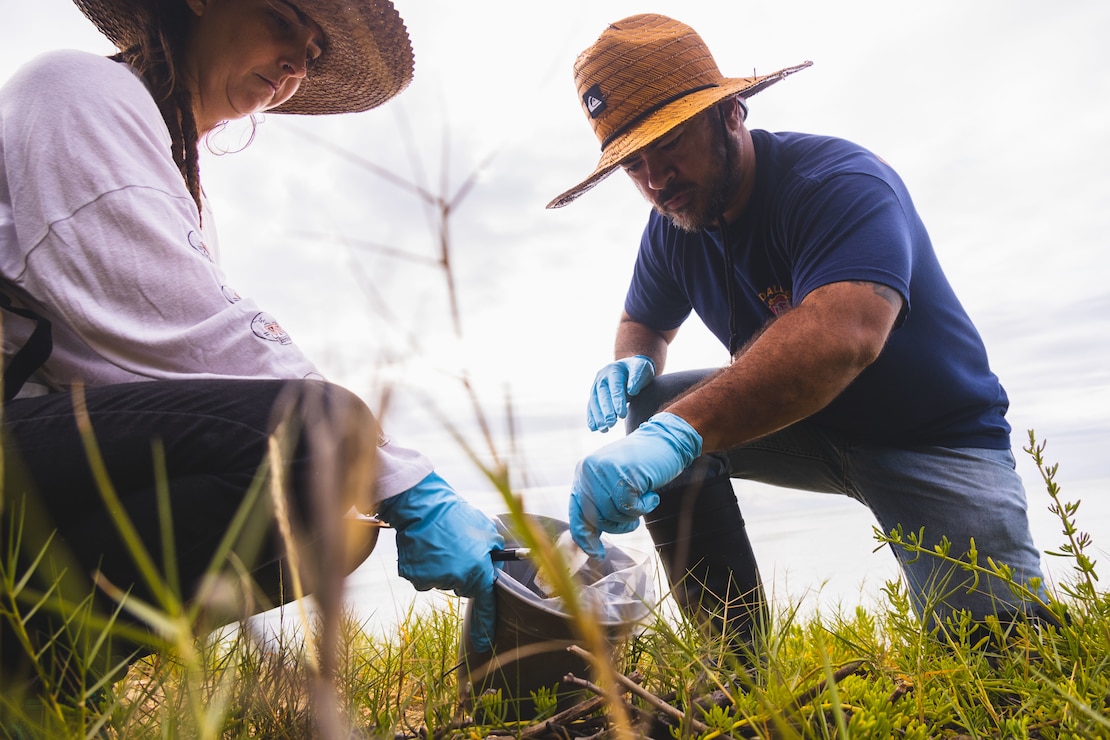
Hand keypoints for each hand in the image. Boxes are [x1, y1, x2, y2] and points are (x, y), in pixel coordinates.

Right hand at [376, 472, 503, 651]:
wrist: (422, 505)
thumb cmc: (457, 515)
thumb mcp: (486, 530)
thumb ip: (494, 551)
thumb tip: (495, 562)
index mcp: (477, 571)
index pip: (485, 604)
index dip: (485, 626)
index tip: (483, 644)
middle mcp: (456, 580)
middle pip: (461, 587)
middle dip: (461, 571)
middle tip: (456, 548)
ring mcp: (432, 580)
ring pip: (441, 581)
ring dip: (442, 567)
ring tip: (439, 543)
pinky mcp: (414, 576)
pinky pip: (423, 577)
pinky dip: (424, 565)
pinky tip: (425, 548)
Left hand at [569, 412, 701, 558]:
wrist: (665, 441)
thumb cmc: (642, 465)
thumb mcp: (613, 482)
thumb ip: (599, 503)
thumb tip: (588, 539)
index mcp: (583, 473)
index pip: (577, 513)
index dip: (585, 537)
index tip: (597, 553)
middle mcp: (589, 471)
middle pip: (597, 519)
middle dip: (617, 524)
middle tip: (633, 515)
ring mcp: (605, 472)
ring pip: (614, 515)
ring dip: (633, 513)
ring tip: (643, 496)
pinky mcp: (624, 475)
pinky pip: (630, 508)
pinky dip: (644, 506)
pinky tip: (651, 493)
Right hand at [587, 355, 655, 431]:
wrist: (630, 368)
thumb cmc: (638, 369)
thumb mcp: (642, 368)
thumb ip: (637, 377)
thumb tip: (631, 390)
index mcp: (614, 370)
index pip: (615, 387)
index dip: (617, 401)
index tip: (622, 415)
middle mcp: (602, 378)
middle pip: (602, 395)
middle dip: (606, 411)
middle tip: (611, 423)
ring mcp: (596, 386)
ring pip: (594, 402)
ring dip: (598, 416)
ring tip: (604, 429)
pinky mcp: (594, 395)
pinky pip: (591, 406)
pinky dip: (592, 417)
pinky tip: (594, 428)